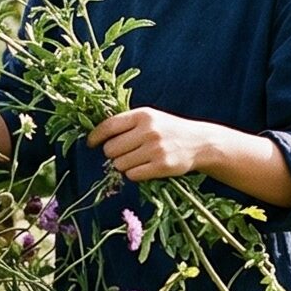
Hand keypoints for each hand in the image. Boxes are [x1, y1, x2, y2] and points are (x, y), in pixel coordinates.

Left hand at [88, 106, 207, 182]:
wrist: (199, 142)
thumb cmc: (169, 130)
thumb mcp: (150, 118)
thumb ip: (127, 123)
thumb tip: (97, 135)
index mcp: (143, 115)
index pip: (108, 126)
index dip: (95, 136)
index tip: (90, 143)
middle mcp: (149, 131)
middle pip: (111, 149)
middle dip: (113, 154)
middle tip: (124, 153)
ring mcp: (156, 149)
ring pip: (120, 164)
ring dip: (124, 165)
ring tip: (138, 160)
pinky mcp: (162, 166)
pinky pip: (133, 175)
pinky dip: (135, 174)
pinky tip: (145, 168)